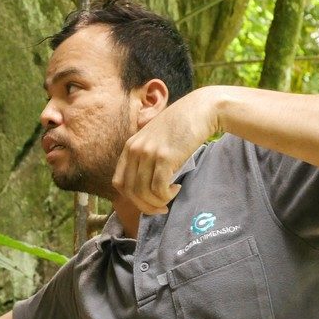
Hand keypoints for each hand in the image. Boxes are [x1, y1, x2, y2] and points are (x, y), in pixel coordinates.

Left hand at [112, 88, 218, 213]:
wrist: (200, 110)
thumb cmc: (180, 127)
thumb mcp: (155, 140)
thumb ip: (146, 159)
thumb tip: (145, 188)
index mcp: (129, 147)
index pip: (119, 182)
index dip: (132, 198)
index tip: (148, 202)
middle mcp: (135, 150)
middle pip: (130, 191)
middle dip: (145, 206)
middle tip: (161, 209)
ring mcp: (148, 153)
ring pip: (144, 193)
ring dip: (158, 202)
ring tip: (171, 195)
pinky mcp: (164, 156)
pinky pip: (158, 188)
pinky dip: (167, 195)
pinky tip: (177, 188)